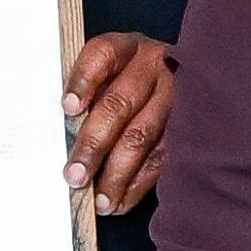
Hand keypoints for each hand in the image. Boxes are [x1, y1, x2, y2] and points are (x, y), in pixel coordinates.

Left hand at [68, 31, 175, 210]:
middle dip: (94, 144)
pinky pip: (161, 159)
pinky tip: (119, 202)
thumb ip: (89, 94)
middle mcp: (153, 68)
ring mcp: (175, 98)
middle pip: (119, 104)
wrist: (182, 81)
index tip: (68, 107)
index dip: (84, 80)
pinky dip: (138, 185)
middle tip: (75, 175)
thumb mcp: (110, 73)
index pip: (103, 55)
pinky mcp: (187, 129)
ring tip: (98, 200)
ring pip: (142, 137)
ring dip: (117, 174)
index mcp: (127, 48)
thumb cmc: (127, 81)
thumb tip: (63, 136)